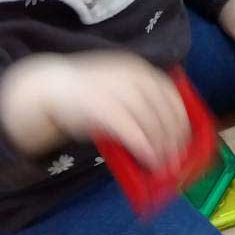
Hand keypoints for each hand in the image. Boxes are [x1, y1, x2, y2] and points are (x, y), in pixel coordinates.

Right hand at [0, 52, 189, 169]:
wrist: (49, 89)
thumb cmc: (88, 95)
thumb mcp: (118, 88)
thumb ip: (140, 102)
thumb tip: (166, 131)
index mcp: (137, 70)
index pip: (168, 93)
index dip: (180, 116)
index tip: (185, 136)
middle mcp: (131, 77)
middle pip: (163, 109)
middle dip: (174, 136)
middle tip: (178, 157)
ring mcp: (117, 92)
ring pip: (150, 122)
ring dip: (161, 146)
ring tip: (165, 164)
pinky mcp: (103, 110)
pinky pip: (132, 132)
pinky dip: (145, 148)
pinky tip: (150, 160)